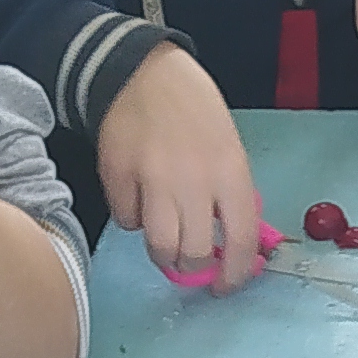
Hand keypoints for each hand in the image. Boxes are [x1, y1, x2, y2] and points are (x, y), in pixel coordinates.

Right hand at [96, 45, 268, 289]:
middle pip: (192, 253)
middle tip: (190, 263)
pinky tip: (139, 199)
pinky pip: (127, 220)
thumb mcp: (230, 147)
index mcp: (230, 171)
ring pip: (158, 246)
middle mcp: (193, 180)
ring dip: (163, 253)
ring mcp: (152, 179)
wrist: (144, 72)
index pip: (239, 240)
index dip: (234, 273)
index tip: (227, 284)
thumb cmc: (194, 110)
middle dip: (192, 269)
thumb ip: (233, 194)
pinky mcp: (118, 177)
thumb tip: (235, 244)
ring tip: (166, 239)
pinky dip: (134, 219)